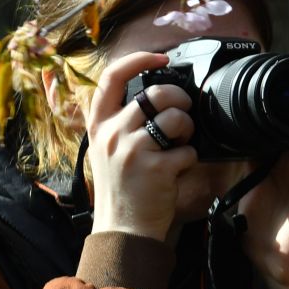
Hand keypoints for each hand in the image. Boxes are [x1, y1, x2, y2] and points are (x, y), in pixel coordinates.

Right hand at [85, 51, 200, 242]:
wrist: (123, 230)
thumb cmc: (122, 188)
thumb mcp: (107, 149)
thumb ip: (122, 122)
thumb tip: (154, 96)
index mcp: (99, 126)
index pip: (112, 78)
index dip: (138, 60)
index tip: (160, 58)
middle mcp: (112, 134)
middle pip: (155, 94)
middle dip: (180, 99)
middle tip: (184, 114)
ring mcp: (132, 150)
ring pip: (175, 118)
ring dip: (188, 129)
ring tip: (181, 144)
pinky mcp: (155, 168)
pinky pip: (187, 149)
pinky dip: (190, 158)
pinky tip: (178, 170)